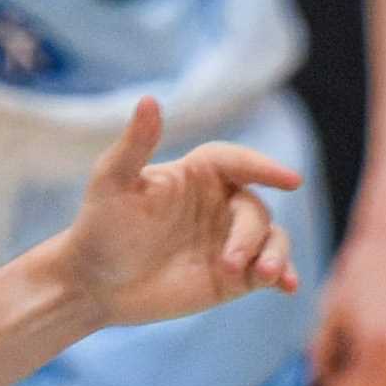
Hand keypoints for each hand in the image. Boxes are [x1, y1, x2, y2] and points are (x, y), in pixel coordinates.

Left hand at [52, 101, 304, 329]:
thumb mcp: (112, 183)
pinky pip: (267, 270)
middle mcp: (220, 202)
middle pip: (254, 209)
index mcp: (199, 172)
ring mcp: (229, 239)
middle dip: (249, 234)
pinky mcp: (233, 276)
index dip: (265, 168)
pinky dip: (282, 275)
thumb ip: (135, 144)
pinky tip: (288, 286)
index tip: (291, 180)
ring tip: (265, 275)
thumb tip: (150, 100)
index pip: (239, 162)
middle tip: (229, 262)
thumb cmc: (100, 227)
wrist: (94, 284)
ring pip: (270, 238)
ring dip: (275, 255)